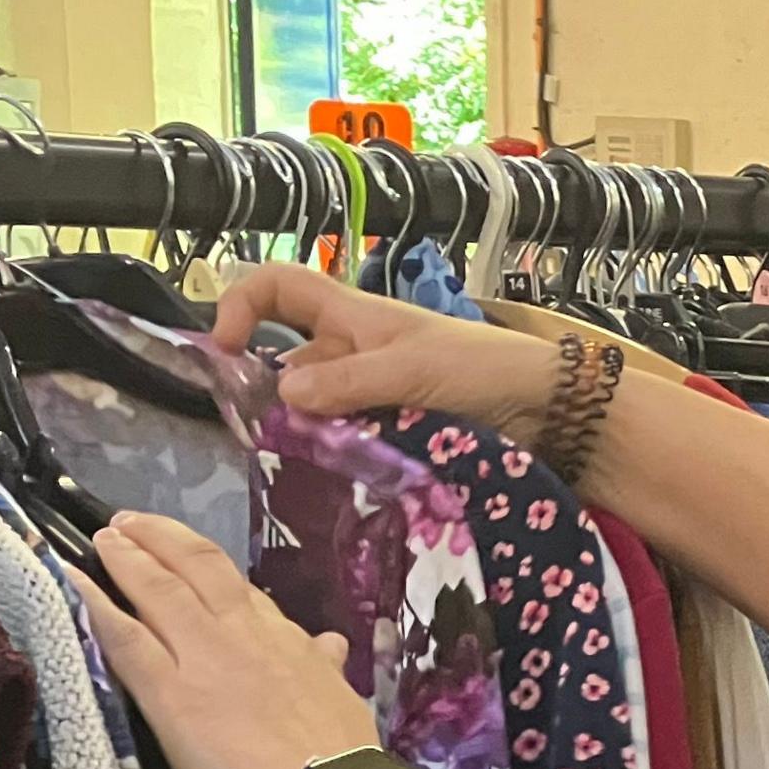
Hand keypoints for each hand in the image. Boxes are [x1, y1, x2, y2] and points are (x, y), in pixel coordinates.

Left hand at [82, 514, 381, 768]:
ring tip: (104, 539)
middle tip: (131, 524)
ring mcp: (202, 658)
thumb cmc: (342, 763)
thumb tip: (331, 645)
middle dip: (162, 539)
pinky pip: (126, 639)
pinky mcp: (169, 693)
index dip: (206, 570)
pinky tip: (75, 582)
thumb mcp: (342, 699)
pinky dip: (98, 605)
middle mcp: (242, 634)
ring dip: (128, 558)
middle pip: (197, 568)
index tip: (186, 557)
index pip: (240, 592)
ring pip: (159, 590)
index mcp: (286, 640)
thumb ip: (325, 669)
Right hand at [208, 261, 558, 435]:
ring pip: (315, 412)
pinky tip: (334, 482)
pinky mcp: (389, 433)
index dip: (240, 304)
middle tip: (264, 439)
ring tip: (303, 467)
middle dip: (271, 396)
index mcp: (350, 315)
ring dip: (307, 435)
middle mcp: (351, 352)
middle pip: (287, 365)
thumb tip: (282, 392)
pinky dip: (336, 459)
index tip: (223, 347)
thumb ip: (348, 382)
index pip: (276, 287)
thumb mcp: (409, 367)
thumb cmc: (481, 366)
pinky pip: (345, 443)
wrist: (545, 409)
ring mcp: (369, 394)